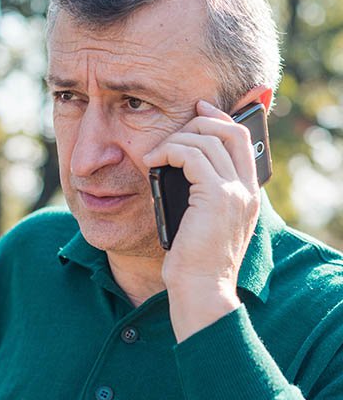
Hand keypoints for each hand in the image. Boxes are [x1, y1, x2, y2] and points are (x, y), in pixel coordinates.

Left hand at [142, 100, 260, 340]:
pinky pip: (191, 155)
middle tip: (172, 127)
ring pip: (207, 139)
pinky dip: (168, 151)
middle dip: (200, 120)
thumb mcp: (198, 222)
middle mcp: (246, 190)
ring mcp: (234, 192)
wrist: (201, 290)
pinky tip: (151, 163)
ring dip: (175, 140)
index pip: (241, 141)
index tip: (197, 109)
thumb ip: (197, 195)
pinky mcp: (216, 197)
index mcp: (246, 194)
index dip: (219, 119)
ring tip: (153, 156)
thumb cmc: (193, 263)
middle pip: (229, 131)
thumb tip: (174, 169)